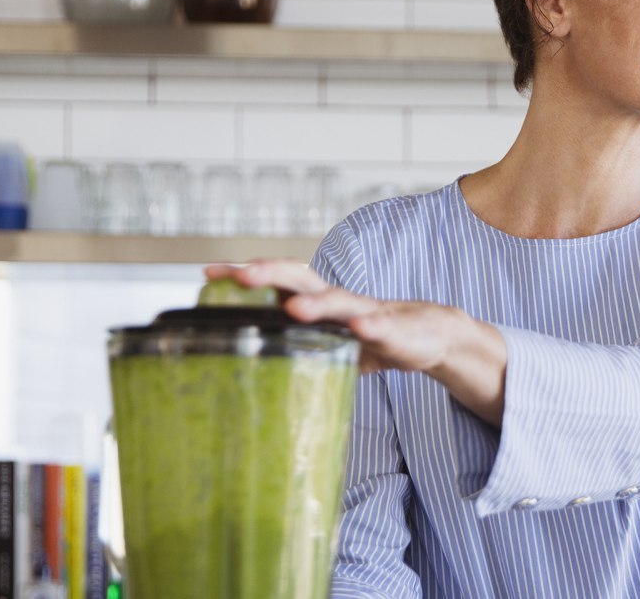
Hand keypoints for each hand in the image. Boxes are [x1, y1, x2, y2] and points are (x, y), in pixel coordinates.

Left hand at [203, 260, 484, 374]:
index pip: (276, 280)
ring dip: (316, 303)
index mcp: (319, 301)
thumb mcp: (329, 341)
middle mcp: (338, 300)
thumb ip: (297, 346)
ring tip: (291, 308)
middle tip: (240, 276)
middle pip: (300, 278)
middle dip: (270, 274)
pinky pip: (381, 328)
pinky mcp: (395, 331)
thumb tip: (251, 368)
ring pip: (338, 301)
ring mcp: (366, 312)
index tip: (208, 272)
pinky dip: (371, 327)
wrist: (430, 336)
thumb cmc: (373, 336)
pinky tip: (361, 330)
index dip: (244, 275)